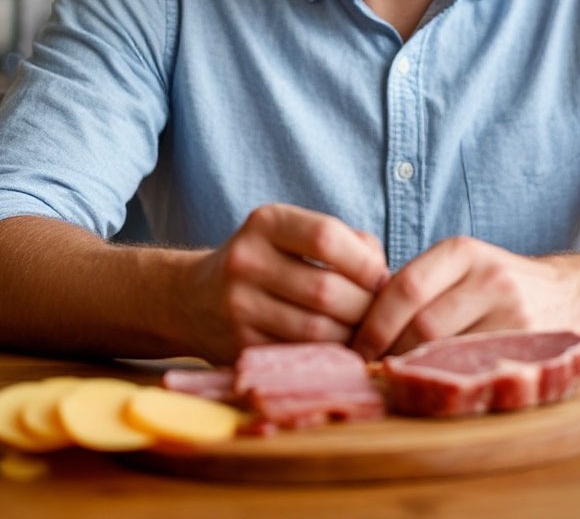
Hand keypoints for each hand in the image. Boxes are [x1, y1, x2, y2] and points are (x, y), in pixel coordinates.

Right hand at [193, 203, 388, 361]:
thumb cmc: (268, 261)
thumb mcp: (295, 234)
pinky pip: (299, 356)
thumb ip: (347, 243)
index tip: (381, 277)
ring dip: (351, 337)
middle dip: (364, 307)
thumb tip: (386, 277)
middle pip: (325, 290)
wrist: (192, 299)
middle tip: (379, 315)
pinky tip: (339, 350)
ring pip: (316, 331)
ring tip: (364, 333)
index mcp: (266, 222)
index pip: (326, 237)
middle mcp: (247, 260)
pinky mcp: (239, 346)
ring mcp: (238, 306)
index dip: (365, 262)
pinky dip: (328, 357)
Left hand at [350, 235, 579, 359]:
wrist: (566, 294)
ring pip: (448, 351)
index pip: (404, 287)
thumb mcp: (459, 267)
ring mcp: (513, 311)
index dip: (373, 322)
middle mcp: (488, 276)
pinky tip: (435, 386)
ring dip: (416, 371)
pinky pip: (476, 370)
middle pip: (423, 324)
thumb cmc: (493, 285)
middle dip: (391, 352)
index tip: (355, 346)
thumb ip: (417, 285)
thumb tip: (355, 322)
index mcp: (461, 251)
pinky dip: (448, 382)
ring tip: (399, 378)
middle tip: (372, 369)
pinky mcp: (530, 345)